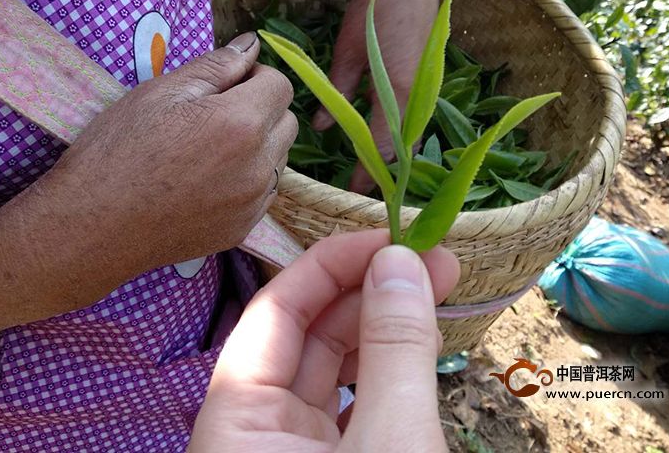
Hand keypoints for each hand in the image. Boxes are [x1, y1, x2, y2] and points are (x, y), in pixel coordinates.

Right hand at [42, 31, 296, 269]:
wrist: (93, 226)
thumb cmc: (118, 150)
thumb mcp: (161, 92)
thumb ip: (216, 65)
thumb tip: (252, 44)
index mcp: (241, 123)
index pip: (281, 86)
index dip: (254, 77)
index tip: (223, 85)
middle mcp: (258, 165)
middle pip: (287, 122)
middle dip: (261, 110)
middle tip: (213, 115)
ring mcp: (253, 202)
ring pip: (278, 158)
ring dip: (257, 146)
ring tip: (207, 150)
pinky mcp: (243, 229)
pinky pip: (263, 192)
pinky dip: (247, 179)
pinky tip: (207, 180)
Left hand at [189, 230, 459, 452]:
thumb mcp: (391, 442)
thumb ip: (393, 350)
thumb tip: (398, 259)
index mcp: (233, 424)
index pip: (274, 312)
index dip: (333, 264)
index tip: (393, 237)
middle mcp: (254, 434)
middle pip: (305, 336)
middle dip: (369, 292)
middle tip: (432, 260)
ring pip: (332, 372)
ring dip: (383, 329)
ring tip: (435, 292)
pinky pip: (352, 407)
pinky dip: (387, 375)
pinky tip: (420, 347)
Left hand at [312, 0, 439, 193]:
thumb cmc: (373, 9)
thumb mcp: (347, 51)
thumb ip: (336, 91)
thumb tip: (323, 126)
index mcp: (397, 92)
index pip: (382, 148)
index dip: (368, 173)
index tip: (354, 193)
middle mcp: (418, 96)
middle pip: (401, 147)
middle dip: (382, 169)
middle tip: (361, 186)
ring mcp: (427, 86)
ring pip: (410, 133)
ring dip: (392, 152)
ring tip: (371, 169)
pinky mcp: (427, 77)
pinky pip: (414, 115)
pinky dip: (399, 131)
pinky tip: (383, 135)